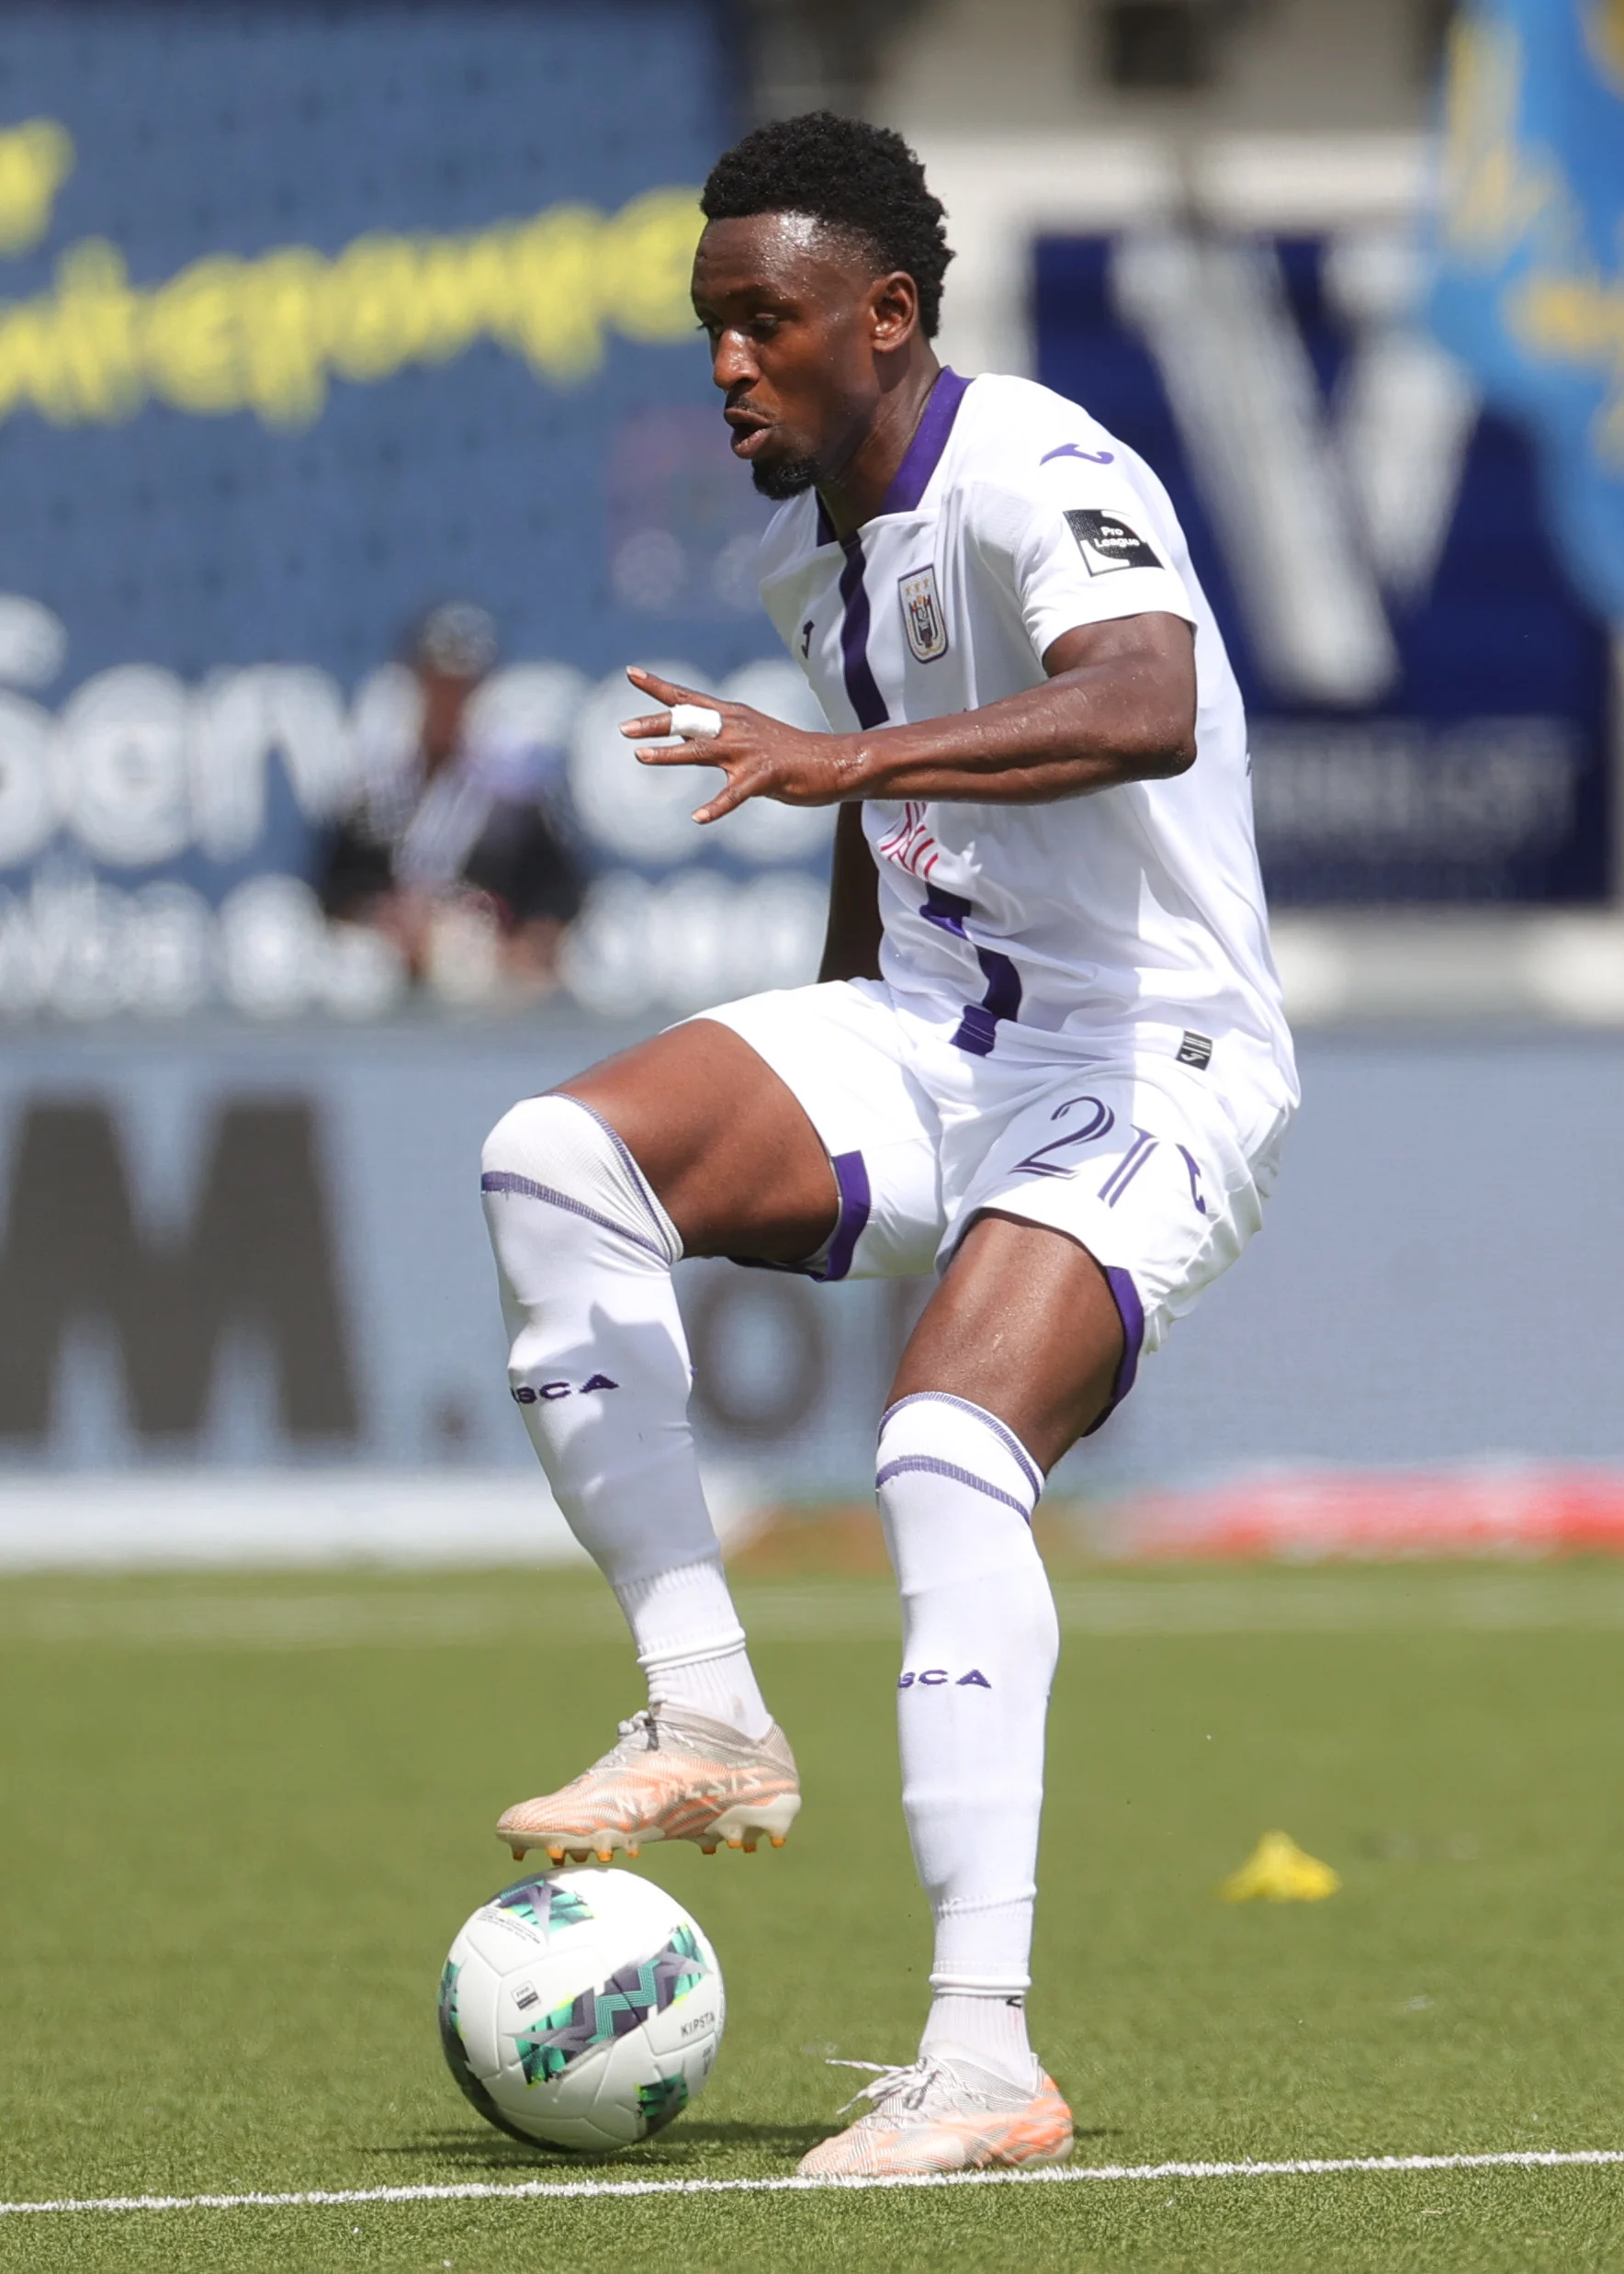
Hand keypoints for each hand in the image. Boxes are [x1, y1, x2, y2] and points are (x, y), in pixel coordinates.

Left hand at [619, 666, 848, 823]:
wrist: (830, 761)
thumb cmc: (786, 752)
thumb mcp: (747, 733)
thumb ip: (714, 732)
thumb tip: (681, 733)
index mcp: (731, 715)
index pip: (687, 697)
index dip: (658, 686)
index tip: (630, 673)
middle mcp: (736, 728)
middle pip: (689, 722)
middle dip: (655, 723)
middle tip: (624, 728)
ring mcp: (749, 752)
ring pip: (702, 752)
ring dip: (670, 754)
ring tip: (640, 756)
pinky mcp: (764, 777)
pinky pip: (734, 795)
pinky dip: (716, 807)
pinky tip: (698, 818)